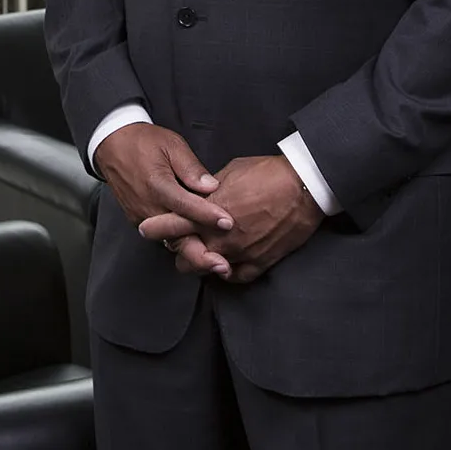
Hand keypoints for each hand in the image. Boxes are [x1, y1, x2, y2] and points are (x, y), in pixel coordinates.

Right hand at [94, 123, 234, 273]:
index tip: (228, 223)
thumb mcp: (172, 145)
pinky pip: (163, 237)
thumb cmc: (143, 142)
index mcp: (157, 185)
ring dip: (192, 253)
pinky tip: (199, 248)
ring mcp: (142, 217)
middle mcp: (148, 207)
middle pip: (176, 237)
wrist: (113, 145)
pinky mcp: (139, 221)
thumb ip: (191, 168)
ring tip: (217, 262)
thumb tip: (211, 186)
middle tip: (223, 264)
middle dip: (200, 255)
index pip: (187, 206)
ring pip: (170, 242)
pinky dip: (181, 244)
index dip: (208, 216)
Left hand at [140, 154, 322, 283]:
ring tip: (206, 251)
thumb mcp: (230, 172)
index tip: (147, 228)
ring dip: (203, 262)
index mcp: (207, 214)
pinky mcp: (258, 263)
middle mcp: (218, 239)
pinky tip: (226, 262)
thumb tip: (200, 195)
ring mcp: (238, 254)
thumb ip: (209, 190)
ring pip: (207, 271)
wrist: (302, 188)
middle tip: (182, 241)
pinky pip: (234, 277)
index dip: (156, 228)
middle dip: (180, 250)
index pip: (170, 227)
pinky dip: (228, 271)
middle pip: (184, 258)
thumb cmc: (267, 174)